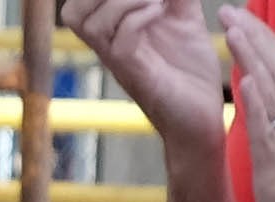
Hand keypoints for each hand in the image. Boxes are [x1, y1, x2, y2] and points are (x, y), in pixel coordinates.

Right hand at [63, 0, 232, 153]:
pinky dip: (139, 17)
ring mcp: (119, 62)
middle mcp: (109, 46)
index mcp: (114, 31)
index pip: (79, 6)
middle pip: (72, 13)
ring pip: (91, 24)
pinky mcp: (136, 75)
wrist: (202, 117)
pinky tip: (161, 11)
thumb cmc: (190, 72)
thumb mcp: (184, 18)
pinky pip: (120, 42)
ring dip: (125, 0)